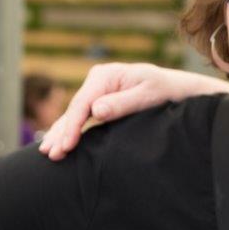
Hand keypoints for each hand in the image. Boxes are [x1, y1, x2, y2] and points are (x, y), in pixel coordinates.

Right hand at [38, 63, 228, 159]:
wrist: (180, 89)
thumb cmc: (166, 91)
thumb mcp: (148, 96)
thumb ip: (122, 104)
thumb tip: (96, 111)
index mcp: (106, 75)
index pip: (83, 104)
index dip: (72, 126)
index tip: (67, 145)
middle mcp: (98, 80)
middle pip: (74, 109)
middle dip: (61, 132)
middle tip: (49, 154)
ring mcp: (98, 90)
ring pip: (75, 114)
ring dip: (61, 133)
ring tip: (48, 153)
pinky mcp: (101, 101)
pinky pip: (82, 117)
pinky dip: (71, 130)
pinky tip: (61, 143)